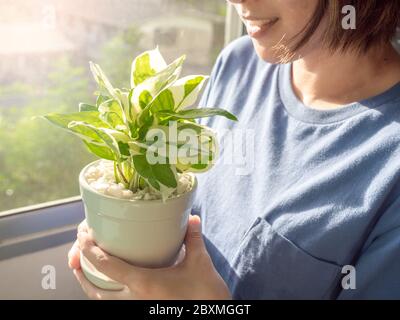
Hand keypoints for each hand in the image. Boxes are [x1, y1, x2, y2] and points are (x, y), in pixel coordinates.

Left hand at [68, 215, 230, 299]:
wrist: (212, 317)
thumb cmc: (205, 295)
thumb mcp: (200, 263)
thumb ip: (193, 238)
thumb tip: (192, 219)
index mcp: (144, 284)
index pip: (106, 266)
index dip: (89, 249)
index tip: (83, 234)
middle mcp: (134, 300)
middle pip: (94, 287)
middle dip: (80, 267)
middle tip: (76, 251)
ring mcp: (136, 308)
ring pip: (100, 300)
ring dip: (87, 282)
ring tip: (82, 267)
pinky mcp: (142, 309)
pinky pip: (113, 303)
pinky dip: (102, 292)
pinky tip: (106, 282)